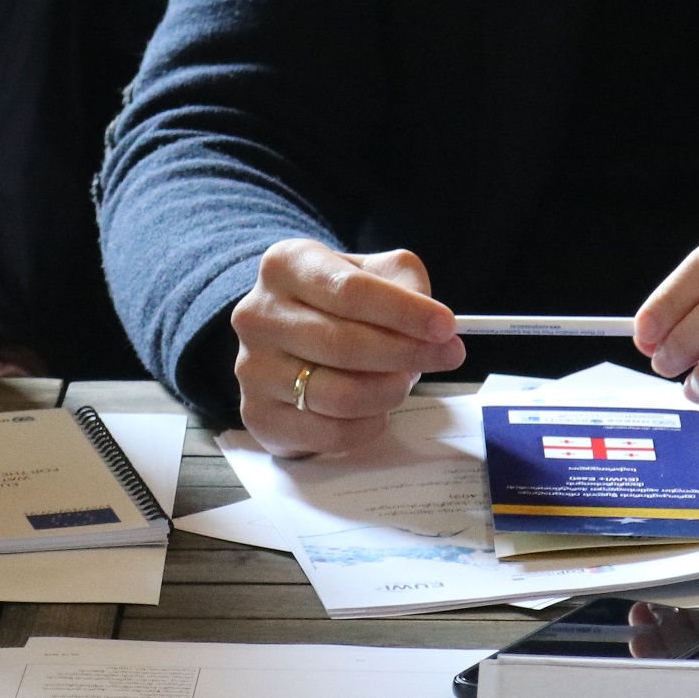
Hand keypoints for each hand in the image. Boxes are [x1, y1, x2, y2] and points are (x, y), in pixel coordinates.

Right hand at [232, 238, 462, 457]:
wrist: (286, 335)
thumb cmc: (336, 302)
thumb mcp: (371, 272)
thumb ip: (405, 284)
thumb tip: (434, 326)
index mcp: (285, 266)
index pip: (349, 291)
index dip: (404, 312)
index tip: (445, 327)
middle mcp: (258, 315)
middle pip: (345, 344)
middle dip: (407, 354)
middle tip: (447, 357)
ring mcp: (252, 368)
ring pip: (338, 393)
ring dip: (388, 392)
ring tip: (404, 381)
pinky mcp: (257, 414)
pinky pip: (327, 431)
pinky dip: (366, 425)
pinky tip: (376, 409)